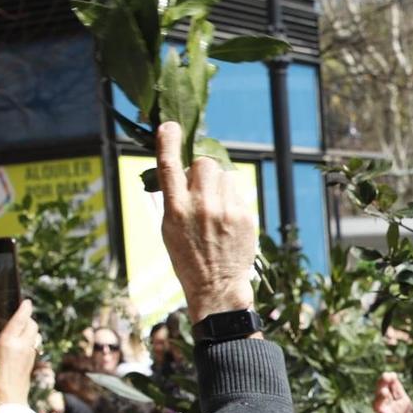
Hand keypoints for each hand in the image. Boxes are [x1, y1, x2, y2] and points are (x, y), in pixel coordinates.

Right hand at [0, 299, 38, 407]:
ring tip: (20, 329)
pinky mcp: (31, 364)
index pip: (21, 318)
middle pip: (32, 324)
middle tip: (21, 316)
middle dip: (28, 318)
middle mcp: (23, 346)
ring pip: (35, 335)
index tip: (27, 302)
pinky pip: (33, 346)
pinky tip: (20, 345)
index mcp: (9, 341)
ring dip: (30, 330)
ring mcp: (29, 355)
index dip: (25, 308)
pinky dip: (29, 341)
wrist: (6, 402)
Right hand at [153, 119, 256, 321]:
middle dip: (202, 171)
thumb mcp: (169, 229)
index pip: (168, 166)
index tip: (169, 126)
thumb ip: (174, 199)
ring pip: (224, 174)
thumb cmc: (189, 258)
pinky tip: (228, 219)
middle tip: (201, 190)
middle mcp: (200, 206)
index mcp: (175, 210)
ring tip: (216, 208)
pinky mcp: (244, 215)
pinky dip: (233, 197)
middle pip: (203, 163)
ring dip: (219, 184)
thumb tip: (181, 172)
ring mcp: (225, 210)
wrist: (217, 286)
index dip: (168, 141)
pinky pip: (238, 189)